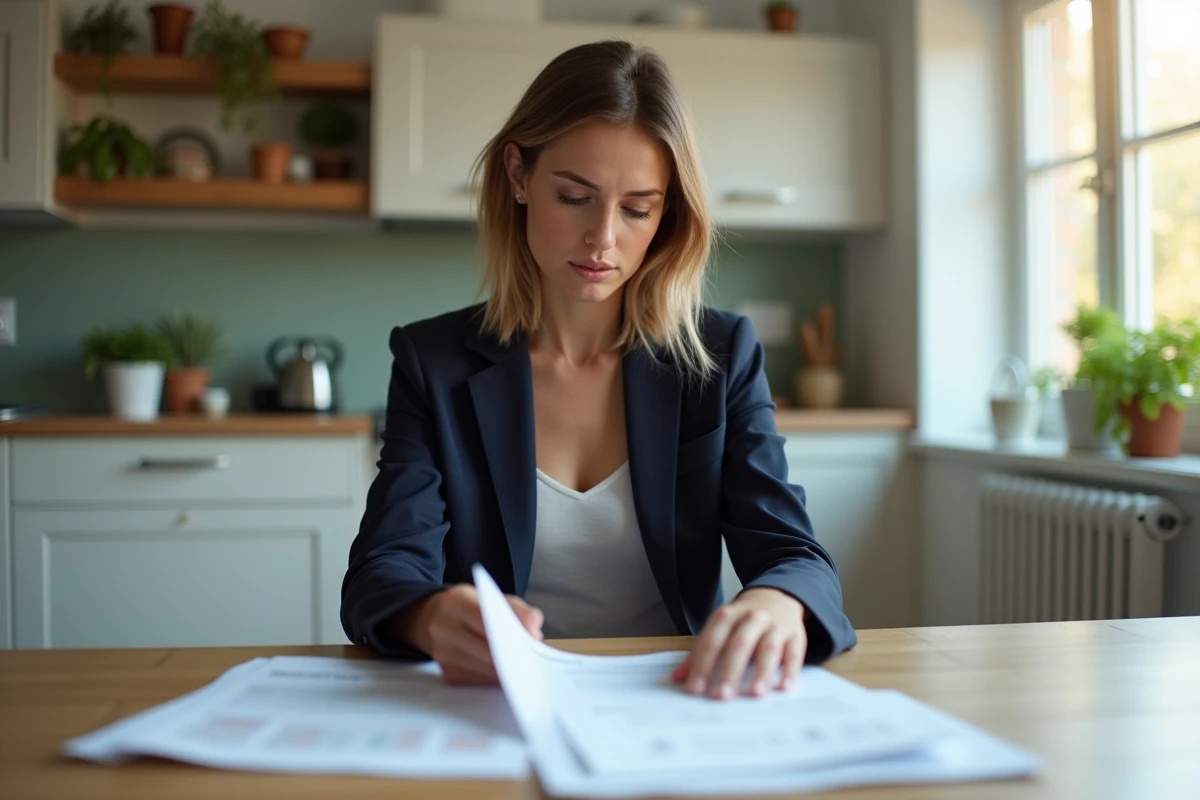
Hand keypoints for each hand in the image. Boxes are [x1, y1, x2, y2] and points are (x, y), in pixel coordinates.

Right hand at [397, 584, 543, 684]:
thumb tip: (535, 631)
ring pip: (487, 668)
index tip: (535, 637)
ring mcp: (443, 654)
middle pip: (488, 648)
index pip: (487, 617)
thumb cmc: (469, 607)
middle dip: (516, 654)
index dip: (514, 628)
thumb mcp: (489, 598)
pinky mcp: (448, 674)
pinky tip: (508, 672)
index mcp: (456, 601)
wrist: (430, 619)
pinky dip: (497, 677)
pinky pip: (481, 680)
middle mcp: (444, 627)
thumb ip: (516, 608)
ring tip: (528, 665)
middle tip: (538, 657)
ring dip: (510, 669)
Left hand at [671, 587, 806, 699]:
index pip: (712, 640)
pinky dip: (790, 671)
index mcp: (728, 614)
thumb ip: (700, 652)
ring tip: (754, 694)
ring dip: (761, 672)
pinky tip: (783, 687)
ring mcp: (776, 625)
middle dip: (729, 671)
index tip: (695, 689)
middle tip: (721, 696)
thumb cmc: (743, 618)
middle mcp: (753, 617)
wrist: (778, 595)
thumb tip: (679, 678)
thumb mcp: (720, 626)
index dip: (702, 664)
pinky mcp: (796, 635)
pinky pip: (794, 653)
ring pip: (769, 648)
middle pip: (739, 644)